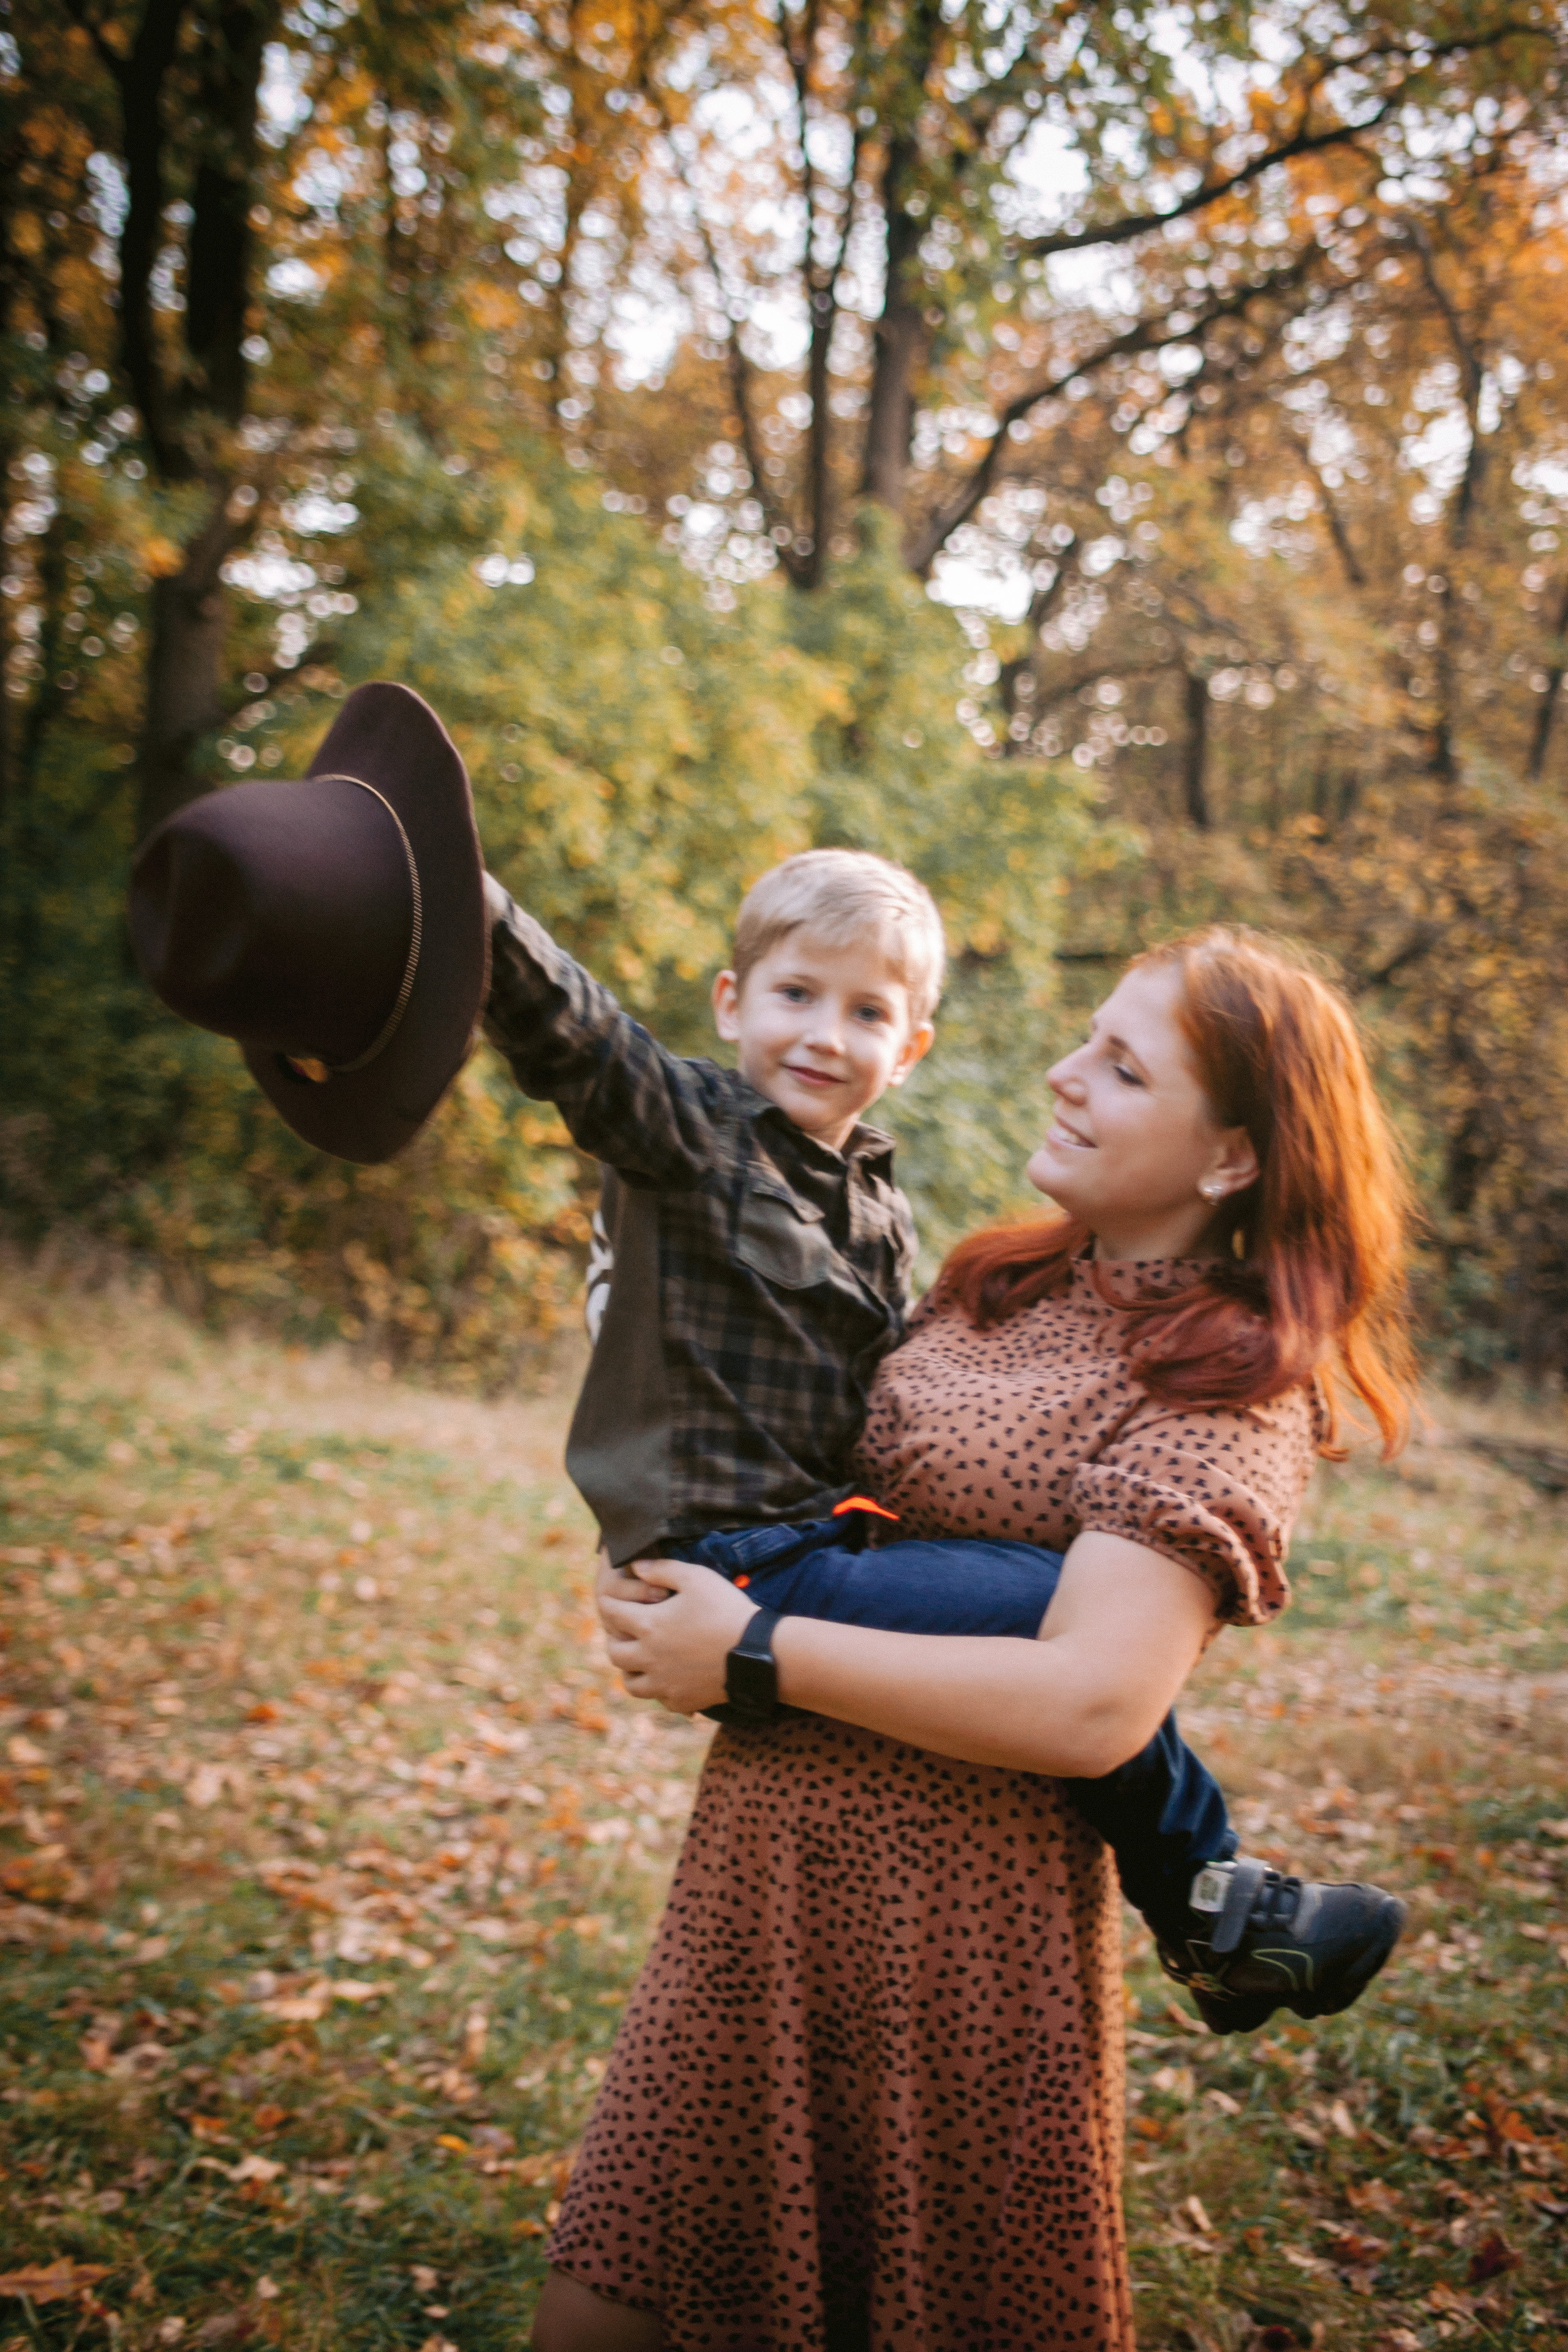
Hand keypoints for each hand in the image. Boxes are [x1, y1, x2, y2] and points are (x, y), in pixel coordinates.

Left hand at [598, 1557, 755, 1715]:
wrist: (757, 1652)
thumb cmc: (726, 1609)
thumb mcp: (696, 1578)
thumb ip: (662, 1569)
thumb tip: (636, 1566)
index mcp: (648, 1626)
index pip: (612, 1614)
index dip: (608, 1603)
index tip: (608, 1599)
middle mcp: (649, 1658)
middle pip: (614, 1653)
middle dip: (615, 1640)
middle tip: (623, 1632)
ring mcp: (664, 1683)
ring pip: (631, 1683)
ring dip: (631, 1670)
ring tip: (640, 1660)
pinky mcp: (682, 1701)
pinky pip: (660, 1699)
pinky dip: (659, 1688)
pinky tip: (669, 1678)